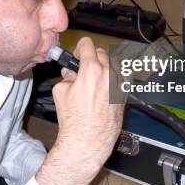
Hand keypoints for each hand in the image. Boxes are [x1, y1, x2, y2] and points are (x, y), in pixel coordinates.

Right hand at [36, 37, 123, 184]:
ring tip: (95, 78)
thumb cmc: (74, 120)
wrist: (88, 140)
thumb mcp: (60, 92)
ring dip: (104, 67)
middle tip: (84, 68)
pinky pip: (122, 79)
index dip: (80, 47)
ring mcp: (119, 85)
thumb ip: (66, 77)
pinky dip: (114, 79)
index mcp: (91, 70)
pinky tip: (105, 87)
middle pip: (102, 53)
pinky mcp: (124, 95)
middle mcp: (108, 74)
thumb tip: (70, 74)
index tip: (78, 54)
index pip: (88, 45)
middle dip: (92, 58)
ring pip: (114, 65)